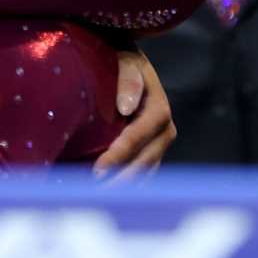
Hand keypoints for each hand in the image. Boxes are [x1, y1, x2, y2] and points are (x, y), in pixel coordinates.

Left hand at [94, 49, 175, 180]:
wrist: (127, 60)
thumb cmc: (120, 58)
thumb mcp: (125, 60)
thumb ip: (127, 79)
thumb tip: (126, 107)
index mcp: (159, 109)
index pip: (138, 137)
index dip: (119, 155)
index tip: (97, 170)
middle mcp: (164, 130)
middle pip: (145, 162)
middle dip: (121, 180)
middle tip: (93, 193)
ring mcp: (159, 143)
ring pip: (145, 172)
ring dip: (123, 187)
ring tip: (95, 199)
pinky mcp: (150, 151)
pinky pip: (141, 173)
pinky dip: (125, 184)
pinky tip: (102, 193)